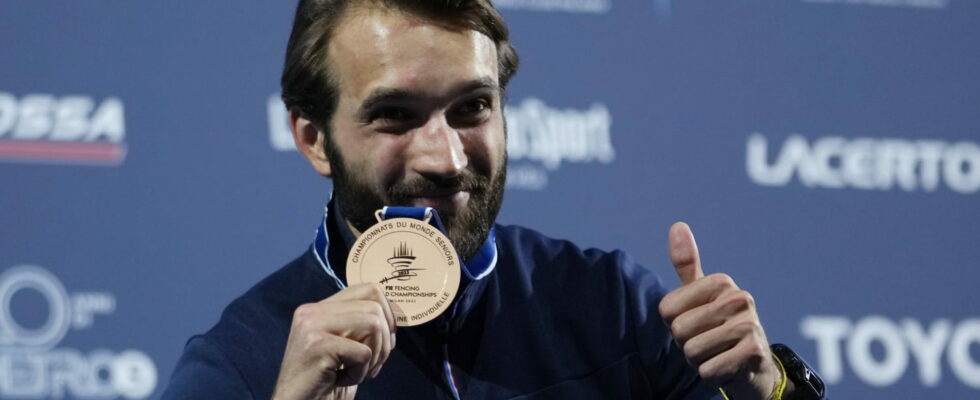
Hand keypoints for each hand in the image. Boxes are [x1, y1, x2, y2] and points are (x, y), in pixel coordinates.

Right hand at [272, 283, 395, 399]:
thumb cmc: (325, 382)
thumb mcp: (344, 346)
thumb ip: (359, 325)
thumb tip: (395, 314)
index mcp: (318, 308)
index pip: (367, 289)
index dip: (388, 313)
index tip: (387, 340)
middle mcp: (312, 311)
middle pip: (374, 306)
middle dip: (384, 340)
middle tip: (373, 363)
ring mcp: (312, 326)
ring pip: (373, 324)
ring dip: (375, 355)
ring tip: (358, 372)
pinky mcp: (317, 346)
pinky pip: (363, 352)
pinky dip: (360, 372)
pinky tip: (341, 380)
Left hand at [658, 222, 781, 399]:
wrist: (752, 367)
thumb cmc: (717, 328)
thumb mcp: (699, 296)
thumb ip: (687, 264)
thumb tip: (677, 225)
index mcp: (721, 282)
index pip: (667, 310)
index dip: (674, 324)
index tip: (696, 324)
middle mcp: (739, 298)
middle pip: (679, 330)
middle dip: (687, 344)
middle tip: (708, 343)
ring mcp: (750, 324)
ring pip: (692, 351)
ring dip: (699, 361)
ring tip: (717, 354)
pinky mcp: (755, 352)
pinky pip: (708, 370)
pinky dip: (711, 375)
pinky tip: (727, 368)